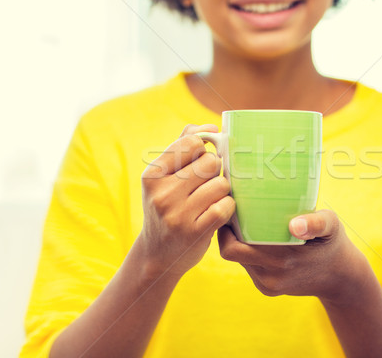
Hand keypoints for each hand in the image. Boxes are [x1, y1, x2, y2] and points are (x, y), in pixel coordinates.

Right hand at [140, 124, 235, 279]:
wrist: (157, 255)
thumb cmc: (167, 208)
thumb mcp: (164, 178)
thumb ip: (182, 146)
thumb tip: (208, 126)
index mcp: (152, 175)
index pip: (192, 143)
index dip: (204, 150)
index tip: (202, 161)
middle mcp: (162, 193)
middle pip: (210, 162)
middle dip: (215, 171)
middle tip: (207, 184)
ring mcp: (177, 214)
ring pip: (221, 183)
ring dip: (223, 191)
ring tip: (211, 199)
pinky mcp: (195, 232)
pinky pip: (226, 206)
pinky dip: (228, 207)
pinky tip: (219, 212)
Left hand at [218, 210, 367, 302]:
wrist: (341, 277)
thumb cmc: (333, 243)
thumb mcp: (331, 225)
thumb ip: (316, 222)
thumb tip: (295, 225)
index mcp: (282, 259)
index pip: (233, 248)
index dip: (225, 229)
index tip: (230, 207)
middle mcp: (271, 276)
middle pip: (231, 253)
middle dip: (227, 233)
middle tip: (233, 211)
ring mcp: (269, 285)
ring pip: (239, 260)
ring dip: (237, 243)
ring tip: (243, 221)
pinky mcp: (268, 290)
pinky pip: (249, 268)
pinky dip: (248, 253)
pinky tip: (257, 239)